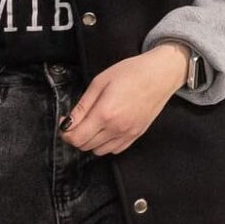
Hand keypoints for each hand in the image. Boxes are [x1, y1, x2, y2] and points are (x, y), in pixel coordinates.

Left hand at [63, 45, 190, 155]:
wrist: (160, 75)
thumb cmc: (131, 72)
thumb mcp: (100, 82)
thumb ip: (82, 106)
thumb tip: (68, 122)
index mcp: (105, 113)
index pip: (76, 138)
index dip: (65, 133)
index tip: (64, 123)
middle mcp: (116, 128)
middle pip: (85, 146)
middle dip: (76, 136)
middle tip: (76, 121)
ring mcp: (128, 134)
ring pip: (99, 151)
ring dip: (91, 141)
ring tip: (93, 124)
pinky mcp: (136, 135)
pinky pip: (114, 150)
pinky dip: (106, 144)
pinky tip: (106, 129)